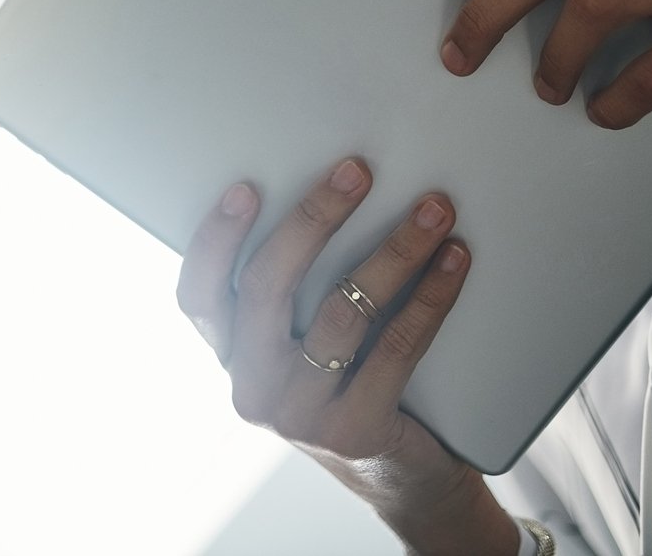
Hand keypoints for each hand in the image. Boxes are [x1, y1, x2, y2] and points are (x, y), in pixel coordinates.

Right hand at [178, 161, 514, 555]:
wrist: (401, 480)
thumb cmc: (351, 388)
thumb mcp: (302, 350)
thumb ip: (294, 297)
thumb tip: (332, 194)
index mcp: (234, 358)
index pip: (198, 297)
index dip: (214, 241)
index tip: (246, 189)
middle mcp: (254, 389)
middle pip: (267, 289)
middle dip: (313, 219)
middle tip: (356, 172)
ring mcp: (300, 415)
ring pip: (340, 313)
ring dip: (392, 251)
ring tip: (431, 212)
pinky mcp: (355, 431)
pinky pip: (396, 347)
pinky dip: (430, 296)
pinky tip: (453, 261)